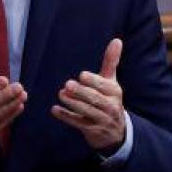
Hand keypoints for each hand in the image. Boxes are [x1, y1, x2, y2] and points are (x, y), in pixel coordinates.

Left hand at [51, 38, 125, 153]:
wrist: (116, 132)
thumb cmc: (110, 100)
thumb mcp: (111, 81)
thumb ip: (111, 62)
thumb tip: (117, 40)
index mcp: (115, 92)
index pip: (104, 86)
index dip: (93, 81)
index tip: (82, 75)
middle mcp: (111, 106)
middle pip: (95, 99)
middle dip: (82, 92)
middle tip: (67, 85)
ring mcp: (102, 120)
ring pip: (87, 111)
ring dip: (73, 103)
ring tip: (61, 94)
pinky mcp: (93, 131)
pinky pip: (79, 123)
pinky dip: (66, 117)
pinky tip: (55, 110)